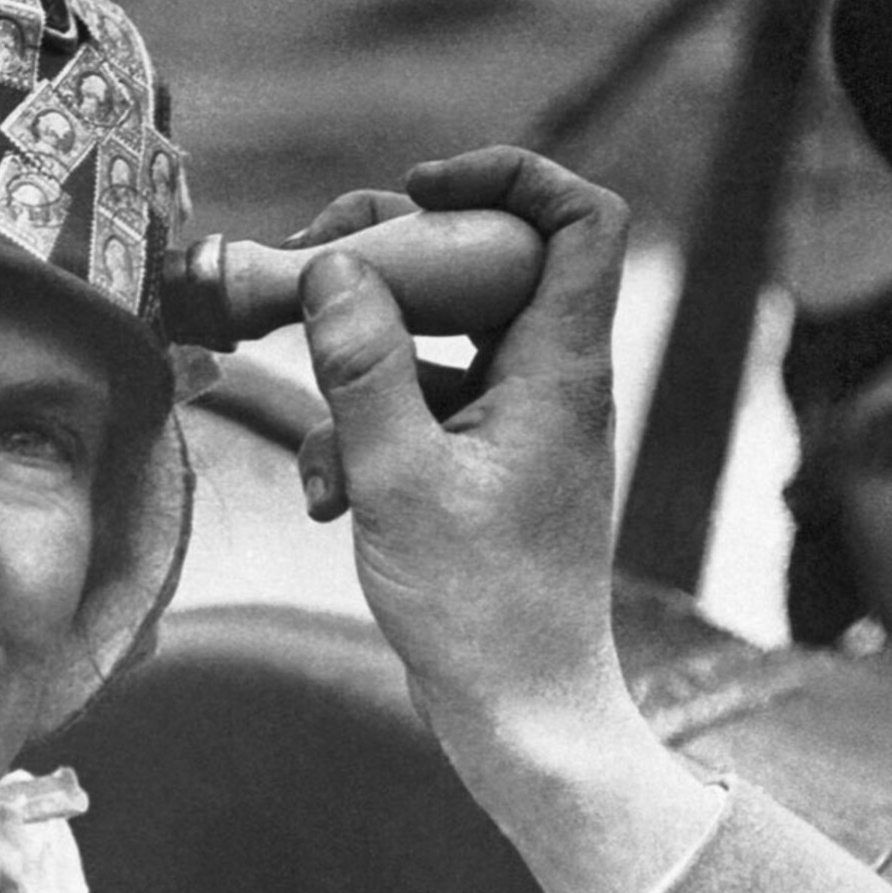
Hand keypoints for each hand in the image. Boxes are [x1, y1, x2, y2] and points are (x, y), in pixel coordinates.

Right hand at [296, 147, 724, 892]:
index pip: (580, 217)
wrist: (522, 717)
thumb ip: (363, 370)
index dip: (509, 175)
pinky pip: (423, 409)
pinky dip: (370, 430)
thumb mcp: (399, 482)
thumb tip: (335, 271)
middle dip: (392, 260)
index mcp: (560, 370)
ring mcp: (519, 426)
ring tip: (312, 412)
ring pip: (437, 341)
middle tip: (313, 269)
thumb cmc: (481, 613)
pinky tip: (330, 493)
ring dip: (363, 362)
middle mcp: (551, 384)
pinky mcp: (485, 469)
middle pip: (485, 262)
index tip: (420, 190)